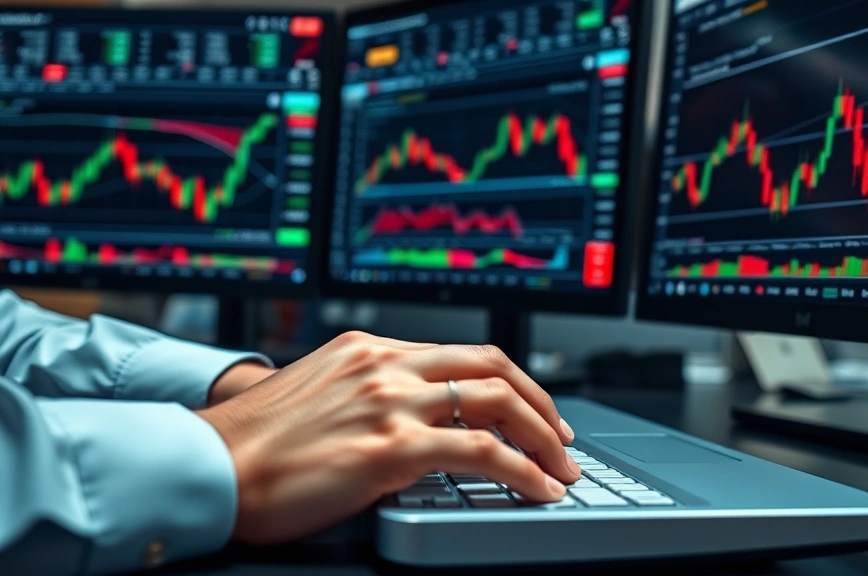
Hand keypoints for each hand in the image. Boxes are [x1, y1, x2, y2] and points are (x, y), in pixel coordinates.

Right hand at [197, 331, 579, 544]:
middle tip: (560, 436)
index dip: (509, 381)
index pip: (462, 354)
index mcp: (369, 350)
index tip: (531, 408)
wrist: (206, 467)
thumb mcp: (316, 395)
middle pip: (492, 366)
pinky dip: (523, 469)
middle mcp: (385, 365)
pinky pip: (482, 451)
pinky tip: (538, 487)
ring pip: (497, 402)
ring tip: (561, 467)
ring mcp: (390, 402)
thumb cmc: (252, 445)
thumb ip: (366, 395)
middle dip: (540, 402)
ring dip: (543, 437)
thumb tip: (410, 421)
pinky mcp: (391, 447)